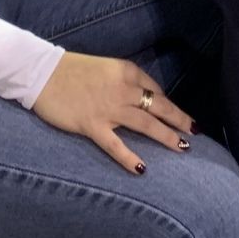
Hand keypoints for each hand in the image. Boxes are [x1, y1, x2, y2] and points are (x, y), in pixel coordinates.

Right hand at [33, 53, 194, 174]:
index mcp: (128, 71)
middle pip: (159, 106)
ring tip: (182, 147)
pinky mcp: (92, 125)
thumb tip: (142, 98)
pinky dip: (130, 158)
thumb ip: (124, 81)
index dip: (167, 104)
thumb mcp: (106, 68)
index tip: (173, 115)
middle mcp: (124, 89)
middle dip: (179, 119)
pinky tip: (143, 169)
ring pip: (145, 124)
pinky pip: (116, 145)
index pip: (155, 89)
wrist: (43, 73)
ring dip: (166, 136)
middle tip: (195, 130)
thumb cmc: (73, 70)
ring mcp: (109, 109)